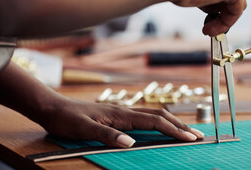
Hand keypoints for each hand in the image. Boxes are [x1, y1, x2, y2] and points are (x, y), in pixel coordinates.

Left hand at [40, 99, 203, 147]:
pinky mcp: (116, 114)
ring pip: (153, 114)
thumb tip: (130, 143)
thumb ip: (107, 135)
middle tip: (197, 135)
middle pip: (159, 115)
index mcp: (120, 114)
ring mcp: (121, 111)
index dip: (173, 130)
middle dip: (180, 125)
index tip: (190, 138)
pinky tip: (160, 125)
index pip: (153, 122)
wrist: (53, 107)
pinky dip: (159, 121)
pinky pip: (144, 116)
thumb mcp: (83, 130)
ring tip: (185, 130)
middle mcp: (124, 110)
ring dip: (172, 122)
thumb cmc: (66, 118)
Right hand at [166, 0, 246, 35]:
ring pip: (235, 2)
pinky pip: (237, 10)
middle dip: (219, 11)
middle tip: (207, 25)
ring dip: (221, 18)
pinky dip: (226, 22)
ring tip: (207, 28)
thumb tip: (210, 5)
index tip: (206, 14)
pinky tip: (211, 29)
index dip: (215, 2)